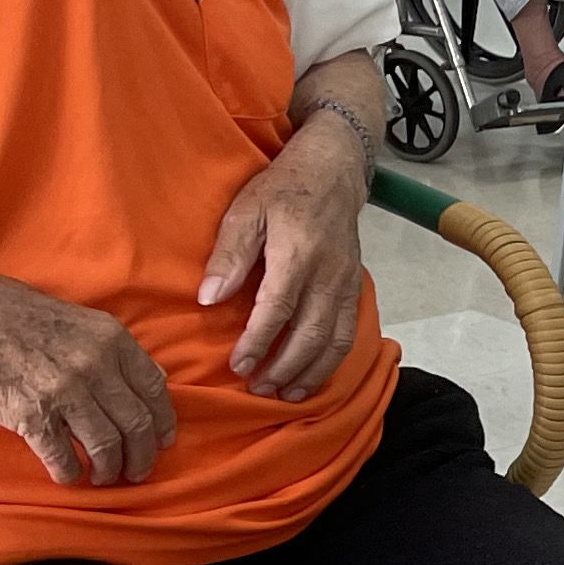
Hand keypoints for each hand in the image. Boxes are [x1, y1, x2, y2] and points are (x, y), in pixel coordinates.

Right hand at [0, 270, 175, 484]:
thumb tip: (147, 383)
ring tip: (105, 476)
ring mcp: (64, 392)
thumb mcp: (80, 320)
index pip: (154, 390)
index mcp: (111, 340)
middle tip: (137, 470)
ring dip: (109, 469)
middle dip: (142, 456)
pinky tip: (68, 476)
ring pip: (105, 445)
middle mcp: (95, 366)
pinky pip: (62, 456)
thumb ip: (113, 351)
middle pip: (136, 424)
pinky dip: (69, 473)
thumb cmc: (19, 315)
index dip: (162, 422)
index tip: (161, 441)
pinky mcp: (31, 415)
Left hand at [199, 124, 369, 400]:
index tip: (238, 366)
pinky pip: (349, 333)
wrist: (332, 172)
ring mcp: (346, 283)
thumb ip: (229, 255)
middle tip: (258, 387)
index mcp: (297, 254)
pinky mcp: (354, 288)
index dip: (258, 342)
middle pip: (310, 334)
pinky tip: (312, 375)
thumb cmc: (281, 189)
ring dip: (310, 372)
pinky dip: (331, 361)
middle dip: (283, 367)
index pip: (278, 309)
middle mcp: (327, 274)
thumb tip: (208, 298)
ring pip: (334, 341)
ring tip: (287, 392)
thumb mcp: (245, 210)